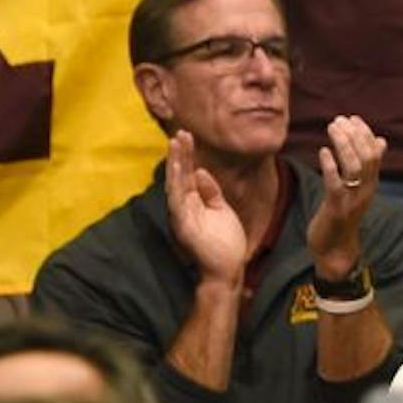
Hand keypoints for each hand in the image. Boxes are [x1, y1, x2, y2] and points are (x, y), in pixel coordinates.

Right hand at [164, 131, 247, 285]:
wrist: (227, 269)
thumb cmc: (224, 243)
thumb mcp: (221, 210)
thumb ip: (211, 191)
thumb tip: (201, 171)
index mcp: (192, 203)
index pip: (188, 175)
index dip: (187, 156)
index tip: (187, 136)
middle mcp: (183, 207)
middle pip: (180, 176)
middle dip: (180, 154)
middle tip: (180, 133)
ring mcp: (182, 216)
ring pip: (175, 185)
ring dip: (176, 164)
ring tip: (176, 144)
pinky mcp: (183, 226)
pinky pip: (177, 202)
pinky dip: (177, 185)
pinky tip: (178, 169)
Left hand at [307, 115, 385, 281]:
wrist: (335, 250)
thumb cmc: (343, 215)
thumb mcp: (358, 189)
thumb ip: (368, 167)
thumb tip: (381, 141)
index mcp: (371, 184)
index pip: (375, 153)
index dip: (364, 134)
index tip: (352, 118)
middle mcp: (365, 191)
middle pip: (367, 157)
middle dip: (354, 136)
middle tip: (339, 120)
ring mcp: (352, 200)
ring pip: (354, 167)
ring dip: (343, 145)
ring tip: (332, 129)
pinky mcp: (337, 209)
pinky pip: (336, 184)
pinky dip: (330, 166)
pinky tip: (323, 151)